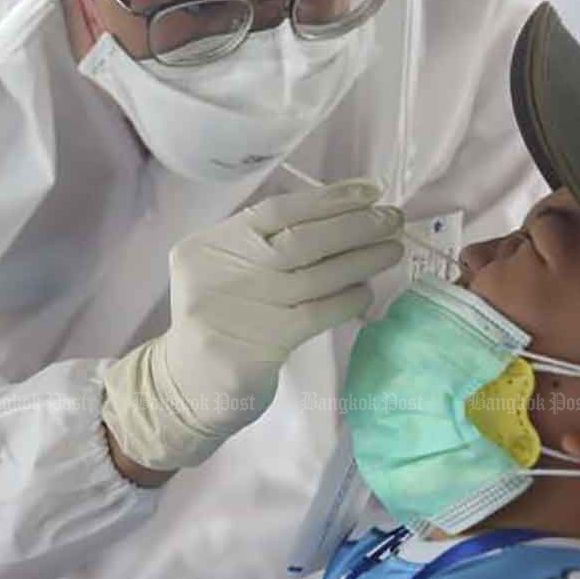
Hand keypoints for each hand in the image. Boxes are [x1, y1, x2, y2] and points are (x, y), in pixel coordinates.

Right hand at [101, 179, 403, 472]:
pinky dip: (347, 300)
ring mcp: (238, 309)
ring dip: (361, 260)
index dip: (329, 199)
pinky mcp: (260, 345)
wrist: (186, 387)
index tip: (370, 191)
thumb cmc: (218, 320)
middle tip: (392, 219)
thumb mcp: (223, 271)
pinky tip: (366, 292)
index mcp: (207, 245)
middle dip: (354, 226)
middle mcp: (218, 272)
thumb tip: (340, 214)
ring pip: (314, 276)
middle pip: (300, 240)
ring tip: (392, 249)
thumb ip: (263, 245)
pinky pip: (317, 314)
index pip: (276, 210)